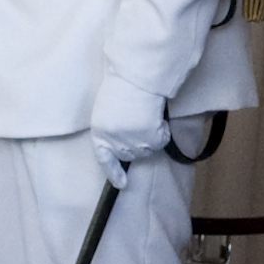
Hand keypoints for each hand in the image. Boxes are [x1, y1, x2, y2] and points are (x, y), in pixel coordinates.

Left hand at [89, 72, 169, 187]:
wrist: (136, 78)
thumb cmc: (121, 87)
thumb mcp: (107, 110)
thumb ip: (111, 128)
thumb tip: (124, 142)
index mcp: (100, 133)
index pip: (105, 159)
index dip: (114, 173)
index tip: (122, 184)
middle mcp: (115, 142)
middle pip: (130, 155)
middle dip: (137, 145)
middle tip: (140, 123)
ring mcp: (133, 143)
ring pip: (148, 150)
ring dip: (151, 137)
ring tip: (148, 116)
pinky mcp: (150, 139)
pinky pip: (161, 140)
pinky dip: (164, 131)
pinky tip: (157, 117)